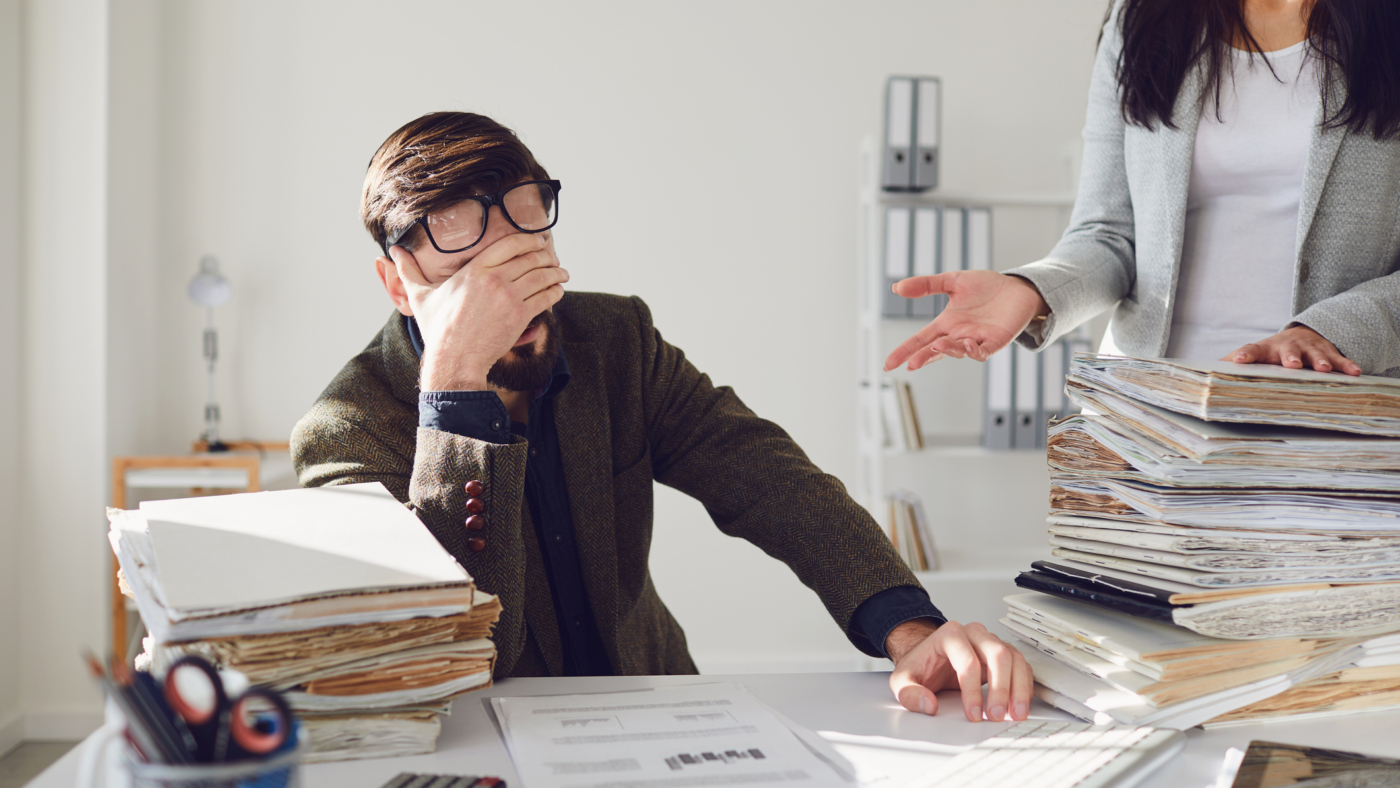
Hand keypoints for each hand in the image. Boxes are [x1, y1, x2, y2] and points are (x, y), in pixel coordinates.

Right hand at [386, 233, 567, 389]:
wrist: (454, 359)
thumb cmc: (438, 329)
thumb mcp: (420, 296)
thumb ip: (408, 271)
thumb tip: (392, 252)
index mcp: (474, 269)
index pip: (510, 244)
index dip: (529, 240)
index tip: (538, 242)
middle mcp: (494, 278)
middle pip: (530, 258)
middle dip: (546, 256)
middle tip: (553, 259)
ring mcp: (509, 296)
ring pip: (542, 276)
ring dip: (556, 272)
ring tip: (562, 273)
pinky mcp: (520, 315)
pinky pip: (546, 297)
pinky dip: (556, 291)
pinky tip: (559, 290)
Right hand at [883, 272, 1048, 370]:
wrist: (1016, 288)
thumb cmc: (986, 287)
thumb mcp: (952, 281)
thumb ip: (926, 285)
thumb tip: (896, 288)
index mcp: (946, 324)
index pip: (920, 340)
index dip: (905, 351)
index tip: (889, 363)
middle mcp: (958, 335)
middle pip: (935, 351)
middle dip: (922, 358)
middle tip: (909, 364)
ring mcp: (977, 340)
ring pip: (958, 351)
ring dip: (947, 350)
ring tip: (938, 345)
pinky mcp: (995, 341)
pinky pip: (982, 351)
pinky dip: (974, 351)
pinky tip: (967, 343)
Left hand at [886, 619, 1032, 721]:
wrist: (929, 658)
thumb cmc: (919, 667)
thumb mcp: (902, 681)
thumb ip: (909, 694)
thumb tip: (929, 705)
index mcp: (949, 635)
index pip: (967, 661)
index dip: (972, 691)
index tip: (973, 714)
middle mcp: (974, 633)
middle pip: (997, 654)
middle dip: (1000, 688)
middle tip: (995, 715)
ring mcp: (990, 642)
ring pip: (1014, 658)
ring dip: (1017, 688)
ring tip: (1014, 714)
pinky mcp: (1002, 654)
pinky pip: (1021, 666)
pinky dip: (1023, 686)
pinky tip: (1018, 705)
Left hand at [1224, 325, 1359, 375]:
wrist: (1302, 335)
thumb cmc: (1271, 353)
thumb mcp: (1253, 357)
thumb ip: (1230, 365)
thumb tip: (1201, 376)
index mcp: (1266, 350)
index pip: (1252, 350)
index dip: (1246, 354)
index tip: (1238, 360)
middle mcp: (1287, 347)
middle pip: (1288, 350)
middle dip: (1290, 357)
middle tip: (1292, 365)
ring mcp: (1309, 349)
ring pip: (1315, 353)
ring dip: (1320, 361)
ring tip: (1323, 370)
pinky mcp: (1329, 353)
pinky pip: (1340, 359)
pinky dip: (1346, 365)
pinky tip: (1355, 372)